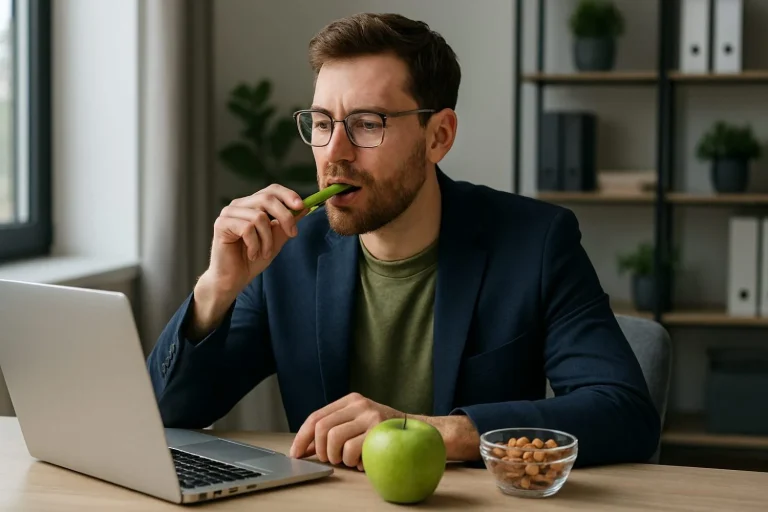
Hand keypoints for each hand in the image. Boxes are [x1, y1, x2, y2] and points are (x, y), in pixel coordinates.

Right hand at [207, 184, 307, 292]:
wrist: (234, 279)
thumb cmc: (253, 259)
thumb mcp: (276, 239)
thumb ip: (287, 223)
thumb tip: (305, 207)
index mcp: (252, 205)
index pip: (271, 190)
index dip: (288, 195)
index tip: (302, 207)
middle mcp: (239, 205)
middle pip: (267, 199)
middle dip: (285, 217)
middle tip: (292, 234)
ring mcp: (228, 213)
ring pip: (259, 217)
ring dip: (267, 239)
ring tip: (264, 253)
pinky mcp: (221, 224)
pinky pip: (247, 228)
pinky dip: (255, 245)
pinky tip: (251, 255)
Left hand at [289, 393, 403, 470]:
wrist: (418, 432)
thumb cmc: (382, 432)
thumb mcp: (356, 425)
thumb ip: (332, 432)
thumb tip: (304, 449)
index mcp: (350, 400)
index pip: (316, 417)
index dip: (302, 437)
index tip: (296, 453)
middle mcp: (359, 404)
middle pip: (322, 428)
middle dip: (321, 450)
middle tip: (331, 458)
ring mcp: (370, 416)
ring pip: (334, 440)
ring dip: (337, 457)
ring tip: (348, 459)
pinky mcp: (379, 431)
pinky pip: (352, 450)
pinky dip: (353, 462)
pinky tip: (362, 461)